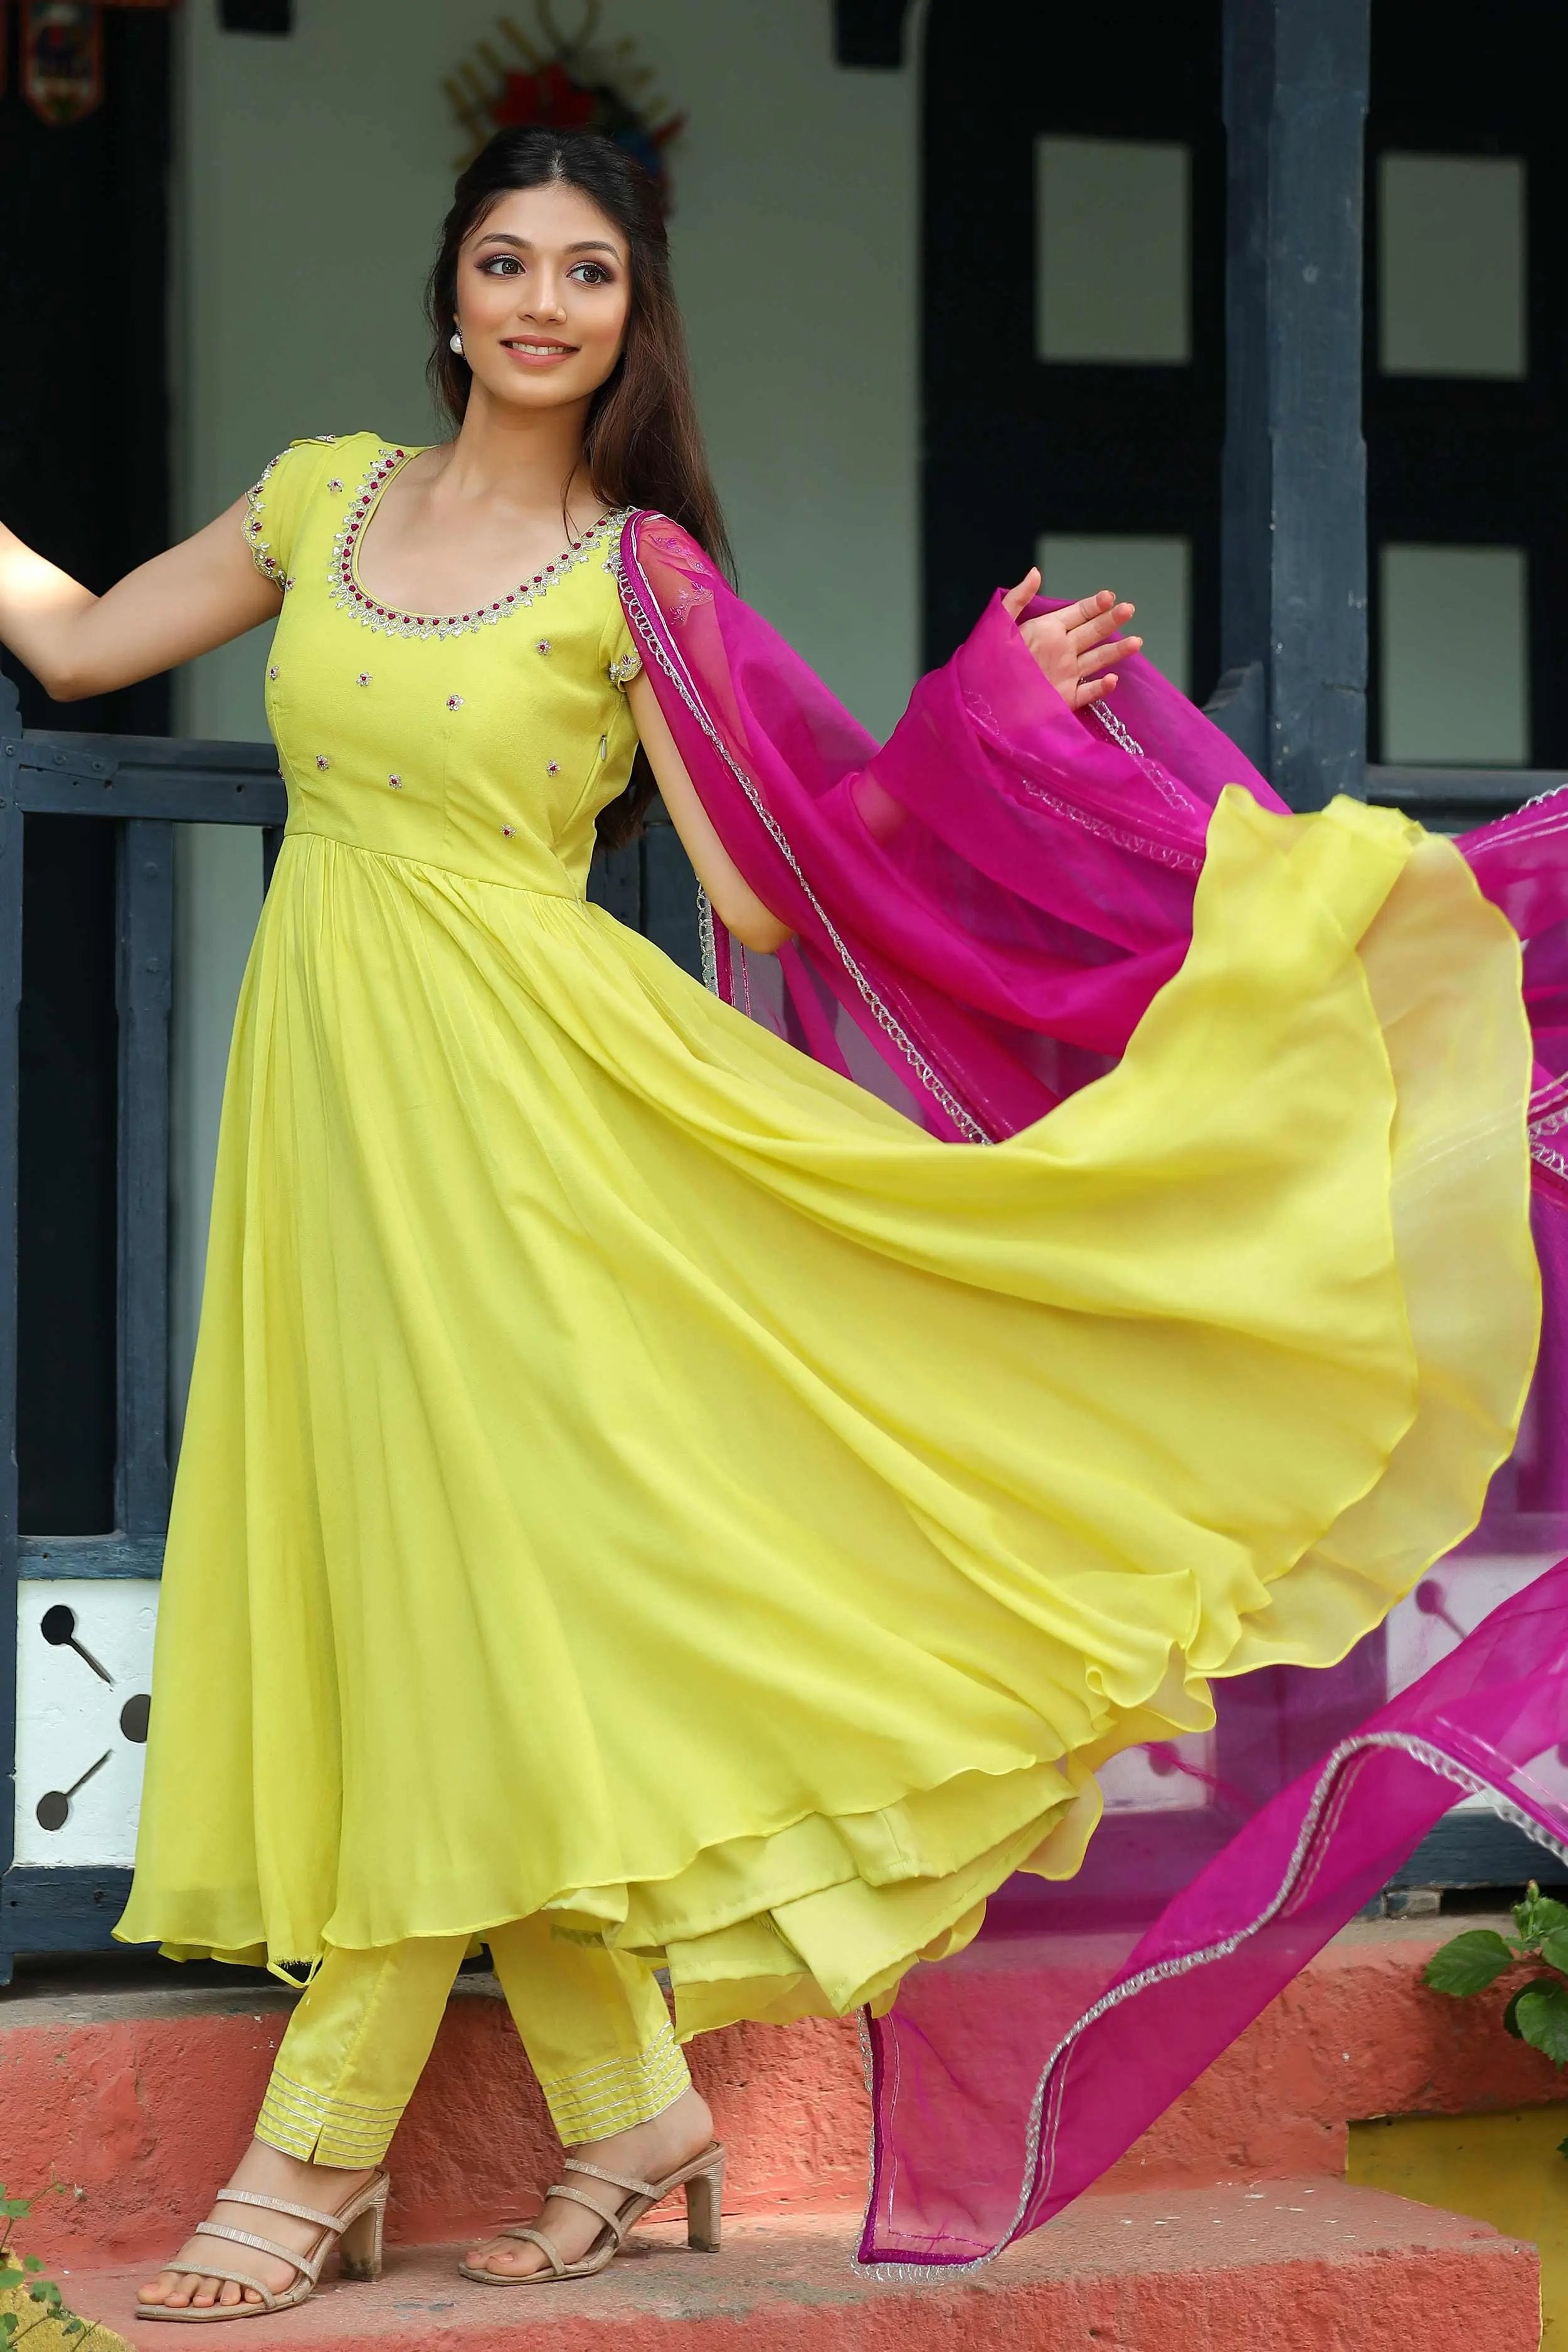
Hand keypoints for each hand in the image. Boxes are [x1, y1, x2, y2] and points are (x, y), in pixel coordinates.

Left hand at [1002, 575, 1141, 711]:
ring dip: (1117, 651)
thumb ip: (1018, 599)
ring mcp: (1066, 674)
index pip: (1078, 614)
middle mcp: (1062, 650)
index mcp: (1048, 631)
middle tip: (1129, 609)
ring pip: (1098, 660)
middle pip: (1093, 632)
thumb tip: (1036, 572)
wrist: (984, 701)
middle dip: (1112, 620)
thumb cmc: (990, 661)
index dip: (1094, 605)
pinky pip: (1088, 692)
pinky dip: (1101, 687)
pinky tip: (1112, 679)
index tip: (1109, 596)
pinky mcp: (1066, 698)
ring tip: (1137, 642)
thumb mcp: (1000, 625)